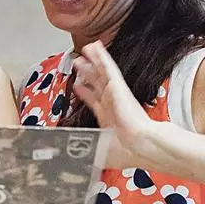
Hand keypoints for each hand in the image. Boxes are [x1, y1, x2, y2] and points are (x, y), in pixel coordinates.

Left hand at [72, 42, 158, 165]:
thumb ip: (81, 152)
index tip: (78, 86)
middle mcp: (111, 104)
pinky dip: (101, 56)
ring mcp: (114, 93)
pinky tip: (95, 46)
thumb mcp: (97, 153)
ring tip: (87, 49)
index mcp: (109, 119)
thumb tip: (63, 156)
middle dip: (88, 73)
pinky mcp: (117, 86)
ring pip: (101, 72)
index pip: (94, 102)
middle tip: (79, 63)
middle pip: (97, 84)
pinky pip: (108, 67)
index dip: (85, 93)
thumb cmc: (125, 152)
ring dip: (94, 60)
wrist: (140, 145)